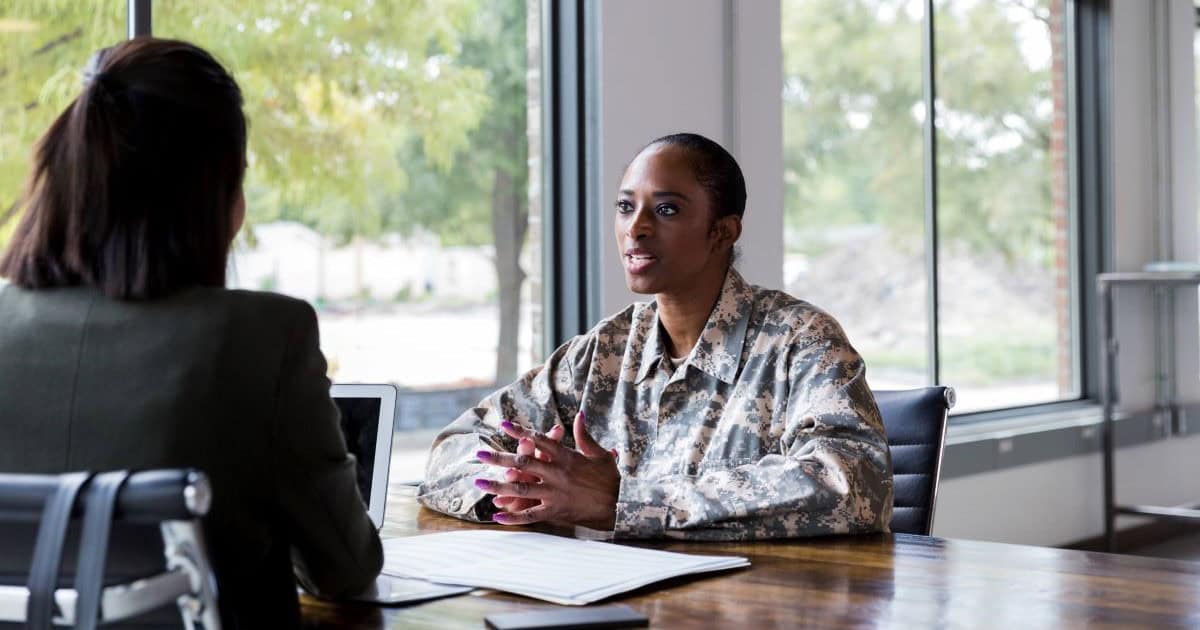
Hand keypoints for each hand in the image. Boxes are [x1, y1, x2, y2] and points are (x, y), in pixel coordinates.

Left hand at [475, 411, 619, 529]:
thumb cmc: (610, 478)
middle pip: (523, 463)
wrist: (620, 504)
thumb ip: (584, 435)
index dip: (521, 432)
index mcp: (567, 456)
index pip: (539, 440)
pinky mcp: (556, 511)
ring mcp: (555, 493)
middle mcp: (557, 473)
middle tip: (480, 454)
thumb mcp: (599, 454)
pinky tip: (496, 516)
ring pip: (521, 488)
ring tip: (479, 483)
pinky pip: (531, 514)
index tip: (503, 425)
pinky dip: (513, 516)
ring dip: (498, 486)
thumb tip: (578, 415)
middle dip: (499, 458)